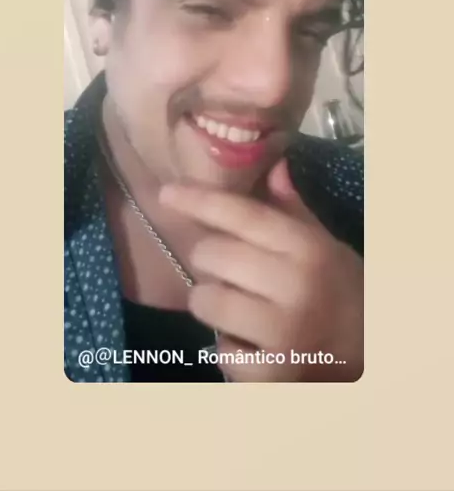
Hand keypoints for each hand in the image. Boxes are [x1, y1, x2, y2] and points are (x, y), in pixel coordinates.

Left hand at [160, 159, 362, 381]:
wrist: (375, 356)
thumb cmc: (343, 292)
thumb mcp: (325, 245)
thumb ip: (292, 210)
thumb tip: (272, 166)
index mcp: (307, 248)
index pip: (243, 215)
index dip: (200, 201)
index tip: (167, 192)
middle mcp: (295, 286)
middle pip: (212, 254)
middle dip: (210, 258)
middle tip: (230, 268)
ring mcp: (283, 333)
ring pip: (206, 300)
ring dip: (211, 300)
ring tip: (238, 306)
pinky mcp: (271, 375)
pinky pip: (219, 349)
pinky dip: (229, 347)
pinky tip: (252, 343)